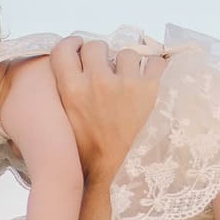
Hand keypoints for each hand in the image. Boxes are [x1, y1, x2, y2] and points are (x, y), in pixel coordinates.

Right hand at [50, 36, 160, 181]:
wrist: (112, 174)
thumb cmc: (86, 151)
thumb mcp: (64, 120)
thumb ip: (65, 90)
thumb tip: (72, 66)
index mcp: (70, 90)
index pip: (64, 48)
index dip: (72, 45)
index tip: (79, 48)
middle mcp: (96, 82)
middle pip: (96, 46)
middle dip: (100, 56)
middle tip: (105, 71)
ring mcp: (124, 84)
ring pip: (125, 53)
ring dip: (127, 65)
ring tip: (127, 85)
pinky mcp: (149, 89)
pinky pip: (155, 61)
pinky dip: (153, 69)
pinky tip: (148, 83)